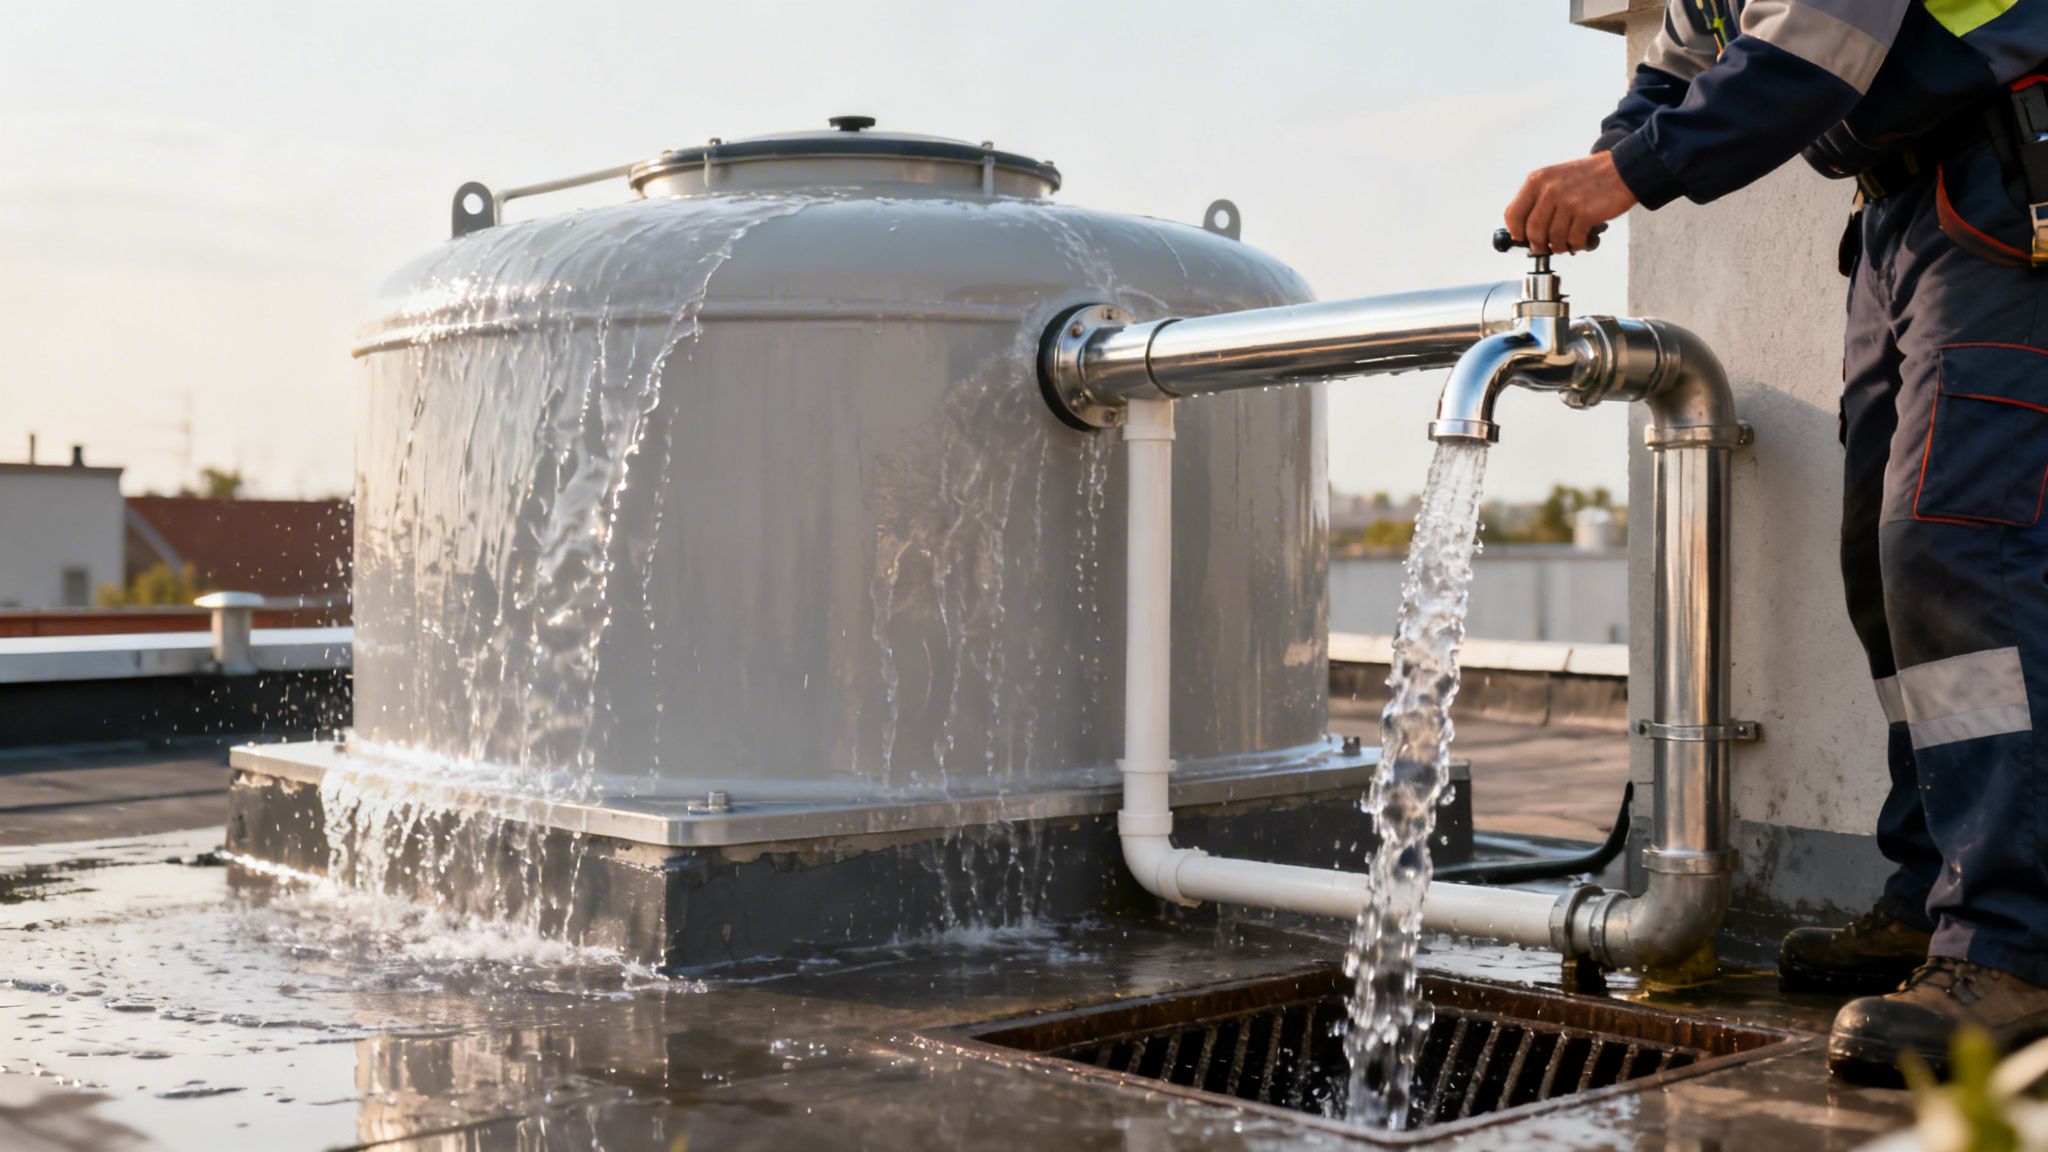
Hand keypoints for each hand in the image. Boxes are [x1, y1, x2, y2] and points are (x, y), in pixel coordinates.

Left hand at [1504, 153, 1636, 254]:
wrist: (1624, 168)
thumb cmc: (1590, 178)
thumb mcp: (1557, 179)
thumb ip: (1540, 201)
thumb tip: (1526, 233)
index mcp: (1537, 180)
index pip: (1513, 214)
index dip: (1517, 232)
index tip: (1524, 240)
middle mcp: (1549, 189)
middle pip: (1532, 232)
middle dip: (1540, 246)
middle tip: (1549, 248)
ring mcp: (1566, 201)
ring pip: (1553, 239)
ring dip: (1562, 247)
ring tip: (1570, 243)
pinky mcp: (1584, 212)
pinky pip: (1573, 240)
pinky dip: (1578, 245)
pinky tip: (1584, 240)